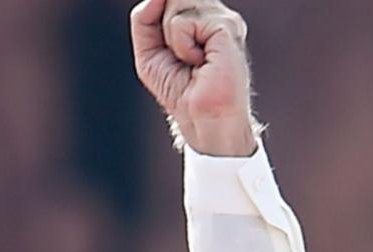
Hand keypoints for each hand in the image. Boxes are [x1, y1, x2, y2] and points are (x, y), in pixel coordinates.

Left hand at [131, 0, 256, 155]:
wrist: (202, 118)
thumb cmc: (180, 90)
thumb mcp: (148, 52)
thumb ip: (144, 18)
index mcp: (201, 16)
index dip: (159, 16)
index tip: (170, 46)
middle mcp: (215, 13)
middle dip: (163, 27)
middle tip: (181, 56)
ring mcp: (224, 18)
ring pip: (177, 2)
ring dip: (172, 37)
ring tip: (191, 60)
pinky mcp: (227, 26)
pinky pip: (185, 22)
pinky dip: (183, 46)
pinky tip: (200, 61)